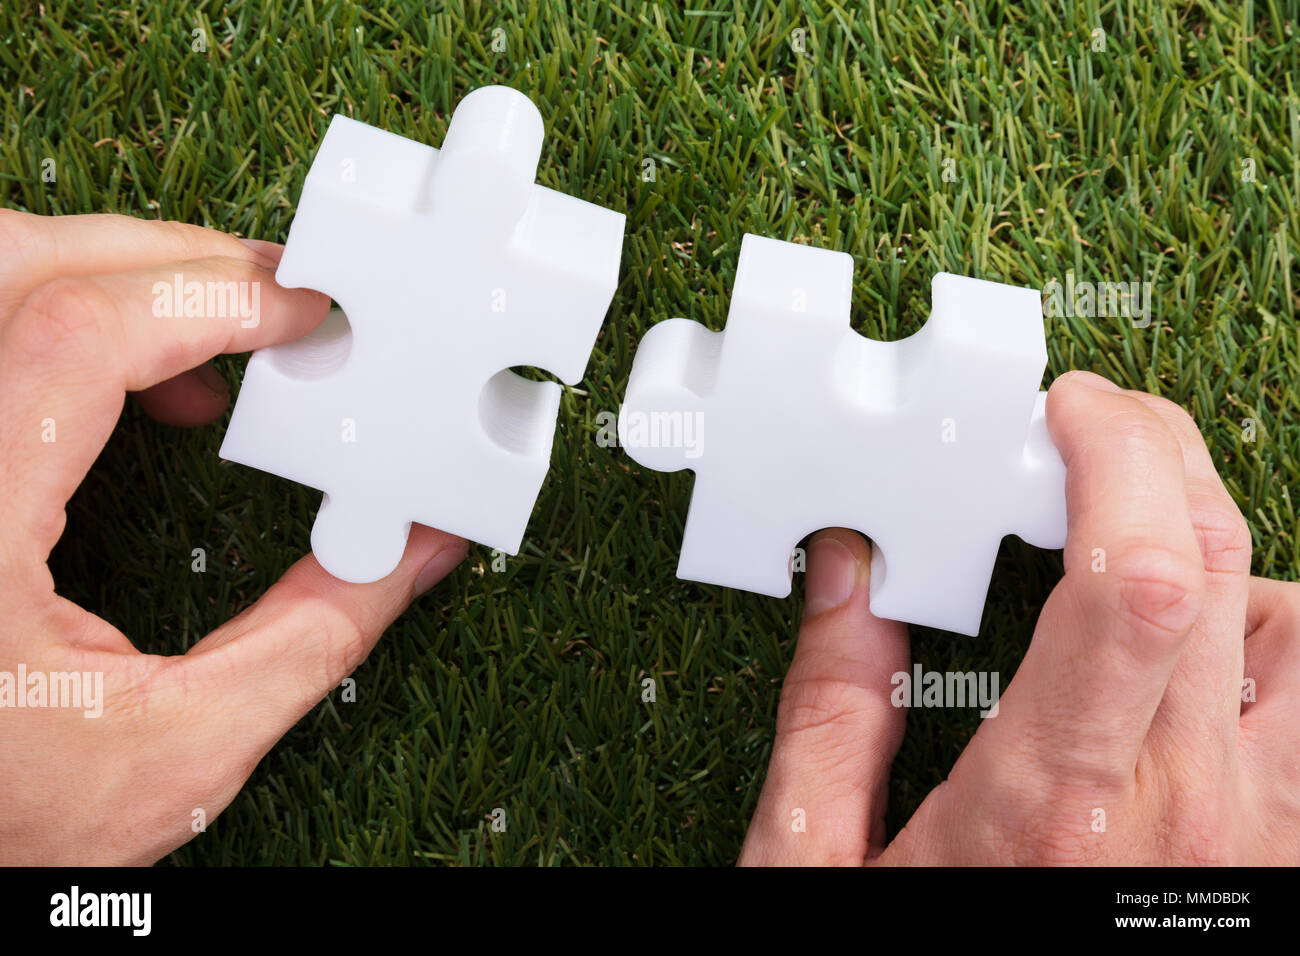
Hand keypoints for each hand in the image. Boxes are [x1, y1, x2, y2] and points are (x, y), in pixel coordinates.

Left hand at [0, 210, 466, 864]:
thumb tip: (416, 549)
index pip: (76, 339)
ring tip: (221, 343)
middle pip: (20, 264)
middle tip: (278, 300)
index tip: (304, 314)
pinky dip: (79, 323)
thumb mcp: (184, 748)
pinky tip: (150, 390)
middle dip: (170, 259)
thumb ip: (314, 636)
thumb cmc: (8, 818)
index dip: (207, 299)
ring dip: (120, 279)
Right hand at [740, 370, 1298, 864]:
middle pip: (1222, 562)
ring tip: (1141, 555)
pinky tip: (1189, 661)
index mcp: (1051, 800)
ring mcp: (1250, 839)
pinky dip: (1269, 647)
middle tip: (1090, 436)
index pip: (1136, 575)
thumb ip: (831, 702)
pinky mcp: (1273, 860)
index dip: (1117, 453)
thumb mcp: (817, 858)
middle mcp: (1179, 811)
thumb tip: (847, 574)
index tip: (1065, 413)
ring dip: (1231, 555)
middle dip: (1159, 454)